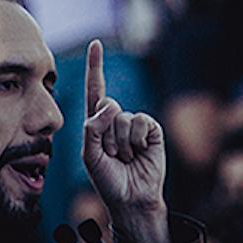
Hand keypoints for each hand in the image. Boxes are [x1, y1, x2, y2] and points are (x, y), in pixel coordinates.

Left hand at [78, 42, 168, 242]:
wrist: (132, 199)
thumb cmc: (108, 179)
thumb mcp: (90, 155)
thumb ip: (92, 129)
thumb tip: (111, 106)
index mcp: (98, 123)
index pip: (96, 90)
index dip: (95, 67)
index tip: (96, 43)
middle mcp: (116, 120)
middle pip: (107, 104)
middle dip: (106, 132)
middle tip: (113, 154)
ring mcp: (135, 124)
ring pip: (123, 117)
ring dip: (121, 142)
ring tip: (126, 157)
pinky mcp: (152, 130)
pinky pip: (141, 121)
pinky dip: (137, 139)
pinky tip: (140, 152)